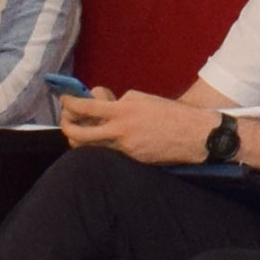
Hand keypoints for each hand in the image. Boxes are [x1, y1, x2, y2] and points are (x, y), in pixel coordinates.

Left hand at [57, 87, 219, 164]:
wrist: (195, 135)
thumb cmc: (170, 113)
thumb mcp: (143, 99)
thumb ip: (119, 102)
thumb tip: (100, 104)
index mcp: (124, 111)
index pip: (86, 108)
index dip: (69, 104)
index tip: (65, 100)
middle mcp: (121, 132)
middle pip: (79, 135)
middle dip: (67, 127)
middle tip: (66, 120)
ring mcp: (126, 149)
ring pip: (91, 147)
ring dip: (80, 139)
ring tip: (80, 130)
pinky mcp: (132, 160)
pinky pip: (110, 152)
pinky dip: (103, 145)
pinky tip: (106, 138)